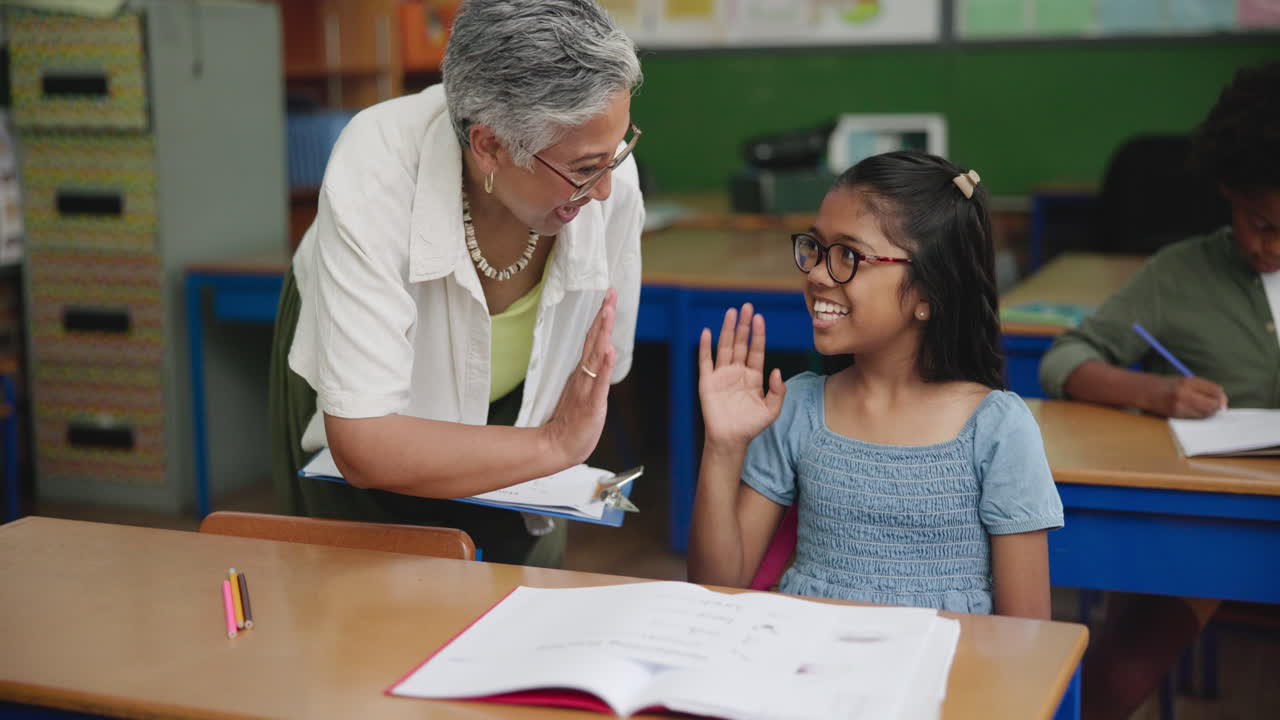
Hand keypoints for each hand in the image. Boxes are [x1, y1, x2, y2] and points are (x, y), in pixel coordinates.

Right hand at [541, 289, 616, 465]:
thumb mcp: (585, 392)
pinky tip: (609, 350)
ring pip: (595, 355)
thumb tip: (603, 351)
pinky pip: (599, 382)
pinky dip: (604, 365)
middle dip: (603, 316)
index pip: (592, 340)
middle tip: (611, 293)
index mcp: (582, 372)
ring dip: (603, 333)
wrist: (558, 447)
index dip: (601, 318)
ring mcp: (586, 388)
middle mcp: (583, 375)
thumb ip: (591, 372)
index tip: (608, 297)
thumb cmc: (572, 422)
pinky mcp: (591, 404)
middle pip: (594, 340)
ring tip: (609, 311)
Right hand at [698, 304, 785, 450]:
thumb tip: (776, 370)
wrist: (730, 440)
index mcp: (753, 377)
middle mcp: (737, 372)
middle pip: (740, 343)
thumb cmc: (751, 426)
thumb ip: (777, 391)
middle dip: (743, 326)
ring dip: (727, 330)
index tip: (759, 318)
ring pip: (724, 347)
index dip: (758, 335)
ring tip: (731, 312)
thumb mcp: (771, 410)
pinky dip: (705, 347)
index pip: (756, 350)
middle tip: (746, 307)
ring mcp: (721, 375)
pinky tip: (707, 332)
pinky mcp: (707, 382)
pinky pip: (705, 361)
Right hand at [1150, 375, 1227, 418]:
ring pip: (1205, 412)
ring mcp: (1180, 405)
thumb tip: (1222, 399)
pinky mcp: (1176, 414)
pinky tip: (1197, 412)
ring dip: (1209, 412)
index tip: (1221, 399)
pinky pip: (1195, 417)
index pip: (1214, 390)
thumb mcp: (1185, 380)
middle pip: (1212, 403)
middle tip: (1217, 406)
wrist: (1146, 391)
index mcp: (1188, 381)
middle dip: (1217, 406)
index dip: (1221, 396)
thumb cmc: (1168, 385)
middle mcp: (1184, 393)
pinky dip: (1200, 415)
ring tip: (1206, 408)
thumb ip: (1203, 387)